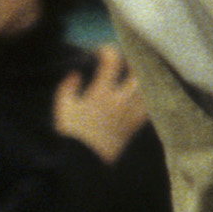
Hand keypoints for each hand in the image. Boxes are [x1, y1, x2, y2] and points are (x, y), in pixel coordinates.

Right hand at [52, 45, 151, 163]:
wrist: (86, 161)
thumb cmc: (72, 132)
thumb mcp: (63, 107)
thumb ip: (68, 87)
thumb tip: (76, 74)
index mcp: (101, 93)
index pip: (112, 63)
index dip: (109, 51)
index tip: (102, 50)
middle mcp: (121, 101)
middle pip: (139, 74)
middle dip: (135, 62)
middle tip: (127, 59)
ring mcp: (131, 113)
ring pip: (147, 89)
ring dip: (144, 78)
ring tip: (137, 73)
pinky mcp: (136, 124)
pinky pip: (149, 106)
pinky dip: (149, 96)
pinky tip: (143, 92)